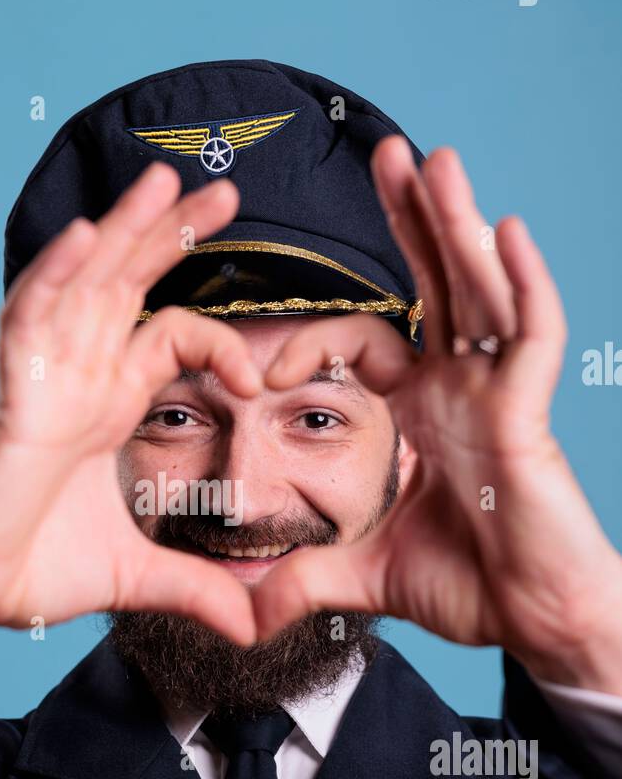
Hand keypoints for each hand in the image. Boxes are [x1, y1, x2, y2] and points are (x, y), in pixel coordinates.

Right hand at [0, 163, 260, 679]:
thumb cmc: (30, 567)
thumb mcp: (135, 577)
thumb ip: (195, 589)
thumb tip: (255, 624)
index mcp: (108, 404)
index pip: (168, 336)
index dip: (219, 343)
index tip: (259, 382)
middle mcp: (79, 380)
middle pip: (130, 287)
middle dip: (174, 234)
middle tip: (226, 188)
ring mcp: (44, 385)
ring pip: (85, 287)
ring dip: (122, 230)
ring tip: (163, 179)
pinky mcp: (12, 404)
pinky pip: (29, 325)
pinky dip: (55, 279)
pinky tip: (85, 237)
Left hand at [251, 140, 621, 692]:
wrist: (535, 623)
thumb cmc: (471, 589)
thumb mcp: (365, 575)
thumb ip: (305, 578)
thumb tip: (243, 612)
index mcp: (425, 412)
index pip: (366, 344)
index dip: (312, 343)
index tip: (260, 371)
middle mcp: (462, 390)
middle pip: (435, 285)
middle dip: (411, 221)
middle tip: (386, 155)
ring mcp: (499, 396)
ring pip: (481, 292)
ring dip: (457, 226)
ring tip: (436, 161)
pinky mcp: (531, 416)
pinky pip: (534, 338)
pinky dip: (525, 284)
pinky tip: (508, 231)